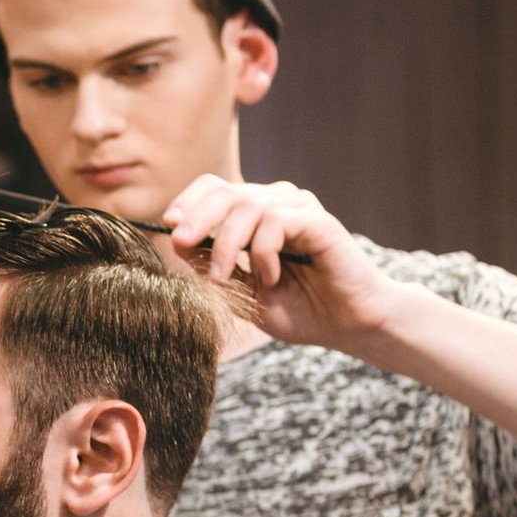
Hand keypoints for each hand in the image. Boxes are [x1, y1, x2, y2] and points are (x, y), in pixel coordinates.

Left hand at [162, 176, 406, 352]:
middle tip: (181, 244)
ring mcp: (299, 210)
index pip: (214, 190)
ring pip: (247, 206)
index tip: (169, 227)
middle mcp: (277, 204)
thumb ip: (213, 267)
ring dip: (226, 243)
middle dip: (196, 217)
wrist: (348, 326)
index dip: (188, 203)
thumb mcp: (242, 293)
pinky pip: (276, 222)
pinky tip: (270, 277)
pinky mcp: (319, 222)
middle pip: (225, 191)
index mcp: (256, 217)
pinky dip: (263, 252)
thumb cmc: (300, 310)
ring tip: (225, 278)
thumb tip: (177, 242)